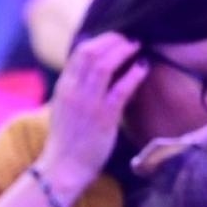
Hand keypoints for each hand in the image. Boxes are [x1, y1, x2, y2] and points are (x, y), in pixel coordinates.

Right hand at [38, 32, 149, 189]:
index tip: (116, 39)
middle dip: (113, 40)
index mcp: (63, 88)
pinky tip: (143, 67)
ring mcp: (87, 104)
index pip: (79, 52)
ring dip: (123, 51)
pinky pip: (121, 89)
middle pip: (91, 52)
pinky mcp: (103, 117)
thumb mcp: (64, 107)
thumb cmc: (67, 139)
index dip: (100, 39)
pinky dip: (134, 74)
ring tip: (137, 47)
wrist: (63, 167)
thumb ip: (74, 85)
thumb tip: (87, 65)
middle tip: (130, 39)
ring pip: (104, 65)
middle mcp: (73, 92)